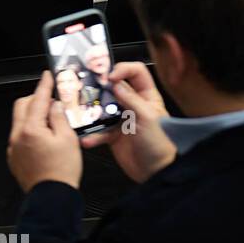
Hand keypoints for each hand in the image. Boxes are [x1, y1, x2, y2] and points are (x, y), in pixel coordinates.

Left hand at [7, 71, 82, 192]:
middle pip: (22, 107)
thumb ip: (59, 118)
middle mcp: (17, 136)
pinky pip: (20, 137)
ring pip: (20, 122)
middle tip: (51, 101)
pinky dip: (30, 132)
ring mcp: (14, 147)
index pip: (37, 100)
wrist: (51, 196)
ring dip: (33, 117)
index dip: (43, 86)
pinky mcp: (14, 157)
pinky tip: (44, 138)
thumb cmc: (61, 171)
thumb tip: (54, 105)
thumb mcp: (68, 139)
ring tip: (51, 123)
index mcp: (30, 129)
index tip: (46, 76)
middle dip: (35, 100)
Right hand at [81, 61, 176, 183]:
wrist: (157, 172)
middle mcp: (133, 105)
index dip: (122, 70)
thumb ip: (130, 99)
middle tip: (87, 89)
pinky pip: (98, 130)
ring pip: (102, 108)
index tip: (109, 78)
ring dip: (91, 112)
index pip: (136, 72)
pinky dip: (91, 135)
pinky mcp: (113, 134)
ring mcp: (122, 119)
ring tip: (82, 114)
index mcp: (147, 97)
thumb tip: (115, 83)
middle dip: (100, 88)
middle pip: (114, 88)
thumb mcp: (147, 117)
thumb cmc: (161, 144)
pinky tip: (87, 139)